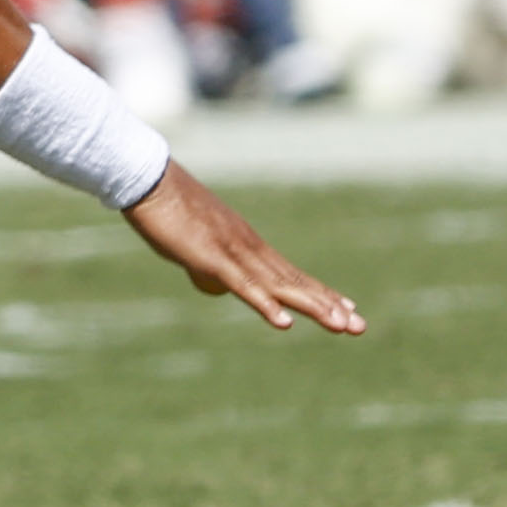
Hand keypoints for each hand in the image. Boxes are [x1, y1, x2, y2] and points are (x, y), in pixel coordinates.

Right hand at [122, 162, 365, 334]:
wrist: (147, 179)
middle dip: (327, 305)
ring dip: (311, 306)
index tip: (347, 308)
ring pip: (279, 285)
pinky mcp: (212, 257)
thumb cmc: (164, 210)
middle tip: (359, 326)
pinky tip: (284, 322)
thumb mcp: (191, 245)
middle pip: (293, 281)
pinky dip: (265, 304)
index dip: (318, 292)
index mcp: (245, 244)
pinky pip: (243, 285)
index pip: (289, 273)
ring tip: (341, 325)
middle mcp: (248, 247)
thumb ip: (206, 267)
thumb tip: (215, 286)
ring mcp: (233, 251)